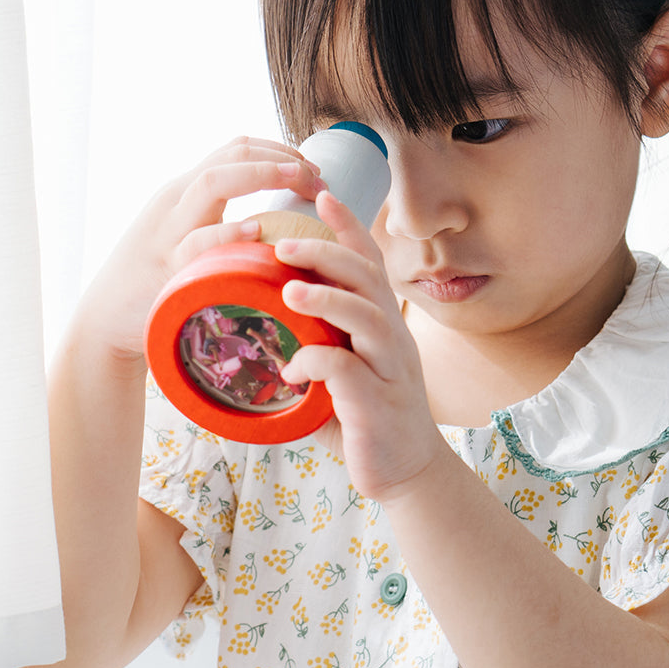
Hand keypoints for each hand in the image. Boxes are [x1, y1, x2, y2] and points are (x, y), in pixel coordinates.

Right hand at [75, 136, 326, 362]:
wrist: (104, 321)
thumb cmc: (156, 278)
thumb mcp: (188, 234)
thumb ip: (219, 217)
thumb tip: (273, 217)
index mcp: (185, 191)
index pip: (236, 148)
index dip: (279, 148)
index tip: (313, 167)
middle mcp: (175, 200)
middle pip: (231, 155)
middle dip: (280, 158)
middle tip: (319, 178)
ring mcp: (168, 230)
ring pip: (212, 183)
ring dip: (262, 175)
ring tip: (298, 179)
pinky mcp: (164, 267)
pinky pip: (196, 242)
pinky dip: (228, 231)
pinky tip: (257, 229)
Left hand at [275, 190, 448, 500]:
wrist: (406, 472)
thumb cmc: (367, 416)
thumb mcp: (344, 372)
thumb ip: (315, 346)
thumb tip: (262, 334)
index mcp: (381, 322)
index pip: (367, 264)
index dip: (347, 228)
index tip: (324, 195)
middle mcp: (391, 336)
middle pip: (367, 279)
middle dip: (327, 254)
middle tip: (284, 243)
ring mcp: (389, 368)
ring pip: (366, 316)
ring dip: (327, 297)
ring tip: (290, 288)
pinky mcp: (379, 402)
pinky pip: (349, 371)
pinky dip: (318, 362)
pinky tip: (294, 369)